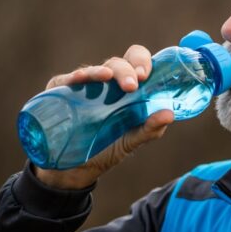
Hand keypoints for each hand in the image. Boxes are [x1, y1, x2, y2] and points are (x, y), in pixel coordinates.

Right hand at [34, 44, 175, 189]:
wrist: (77, 169)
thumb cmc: (107, 148)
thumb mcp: (131, 140)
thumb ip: (150, 129)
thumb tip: (169, 114)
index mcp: (126, 88)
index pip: (136, 63)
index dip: (142, 62)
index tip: (146, 75)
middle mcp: (106, 83)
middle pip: (118, 63)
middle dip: (127, 70)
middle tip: (132, 85)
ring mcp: (83, 86)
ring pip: (95, 70)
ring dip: (103, 71)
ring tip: (109, 77)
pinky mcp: (60, 92)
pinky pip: (66, 80)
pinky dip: (75, 78)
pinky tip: (80, 79)